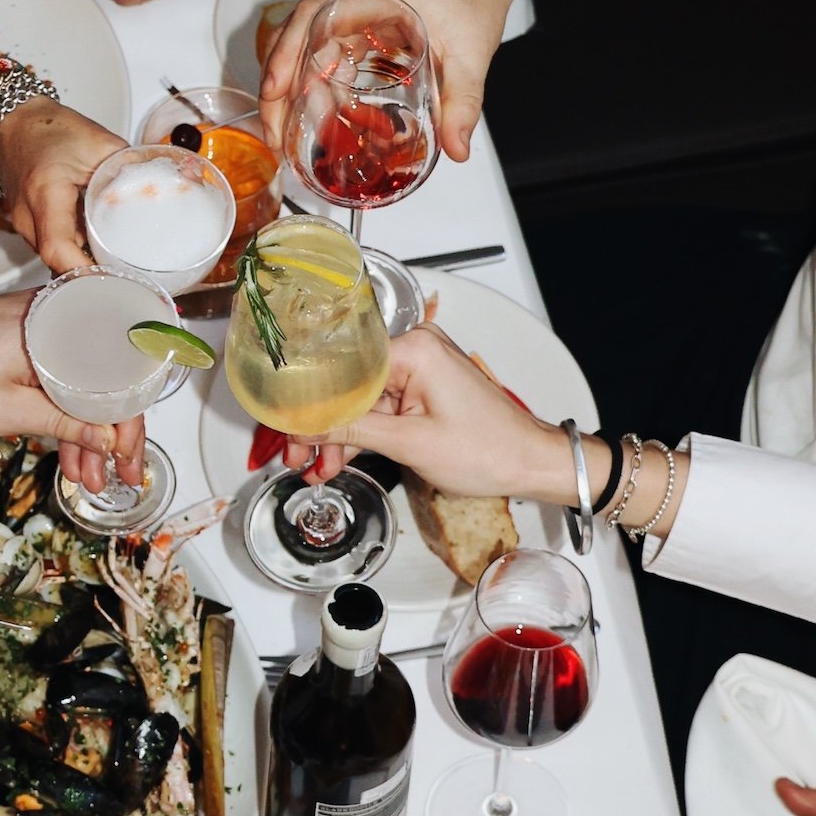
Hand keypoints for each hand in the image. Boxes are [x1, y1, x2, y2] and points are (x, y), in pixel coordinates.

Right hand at [0, 98, 126, 272]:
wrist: (15, 123)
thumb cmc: (49, 129)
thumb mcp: (98, 142)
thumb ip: (130, 167)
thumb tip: (163, 187)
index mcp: (45, 193)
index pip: (58, 249)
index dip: (84, 271)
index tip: (113, 278)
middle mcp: (28, 216)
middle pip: (58, 263)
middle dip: (91, 274)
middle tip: (126, 277)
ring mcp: (24, 226)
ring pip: (56, 260)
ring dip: (83, 262)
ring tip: (115, 262)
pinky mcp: (28, 228)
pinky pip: (53, 249)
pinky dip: (75, 251)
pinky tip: (96, 245)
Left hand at [0, 290, 144, 492]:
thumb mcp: (4, 411)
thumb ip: (64, 423)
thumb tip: (110, 440)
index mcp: (54, 329)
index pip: (118, 381)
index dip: (129, 430)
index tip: (131, 465)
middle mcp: (52, 317)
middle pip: (104, 379)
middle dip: (110, 434)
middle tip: (115, 476)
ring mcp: (35, 324)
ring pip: (80, 380)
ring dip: (84, 427)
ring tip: (84, 474)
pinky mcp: (18, 333)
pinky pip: (56, 371)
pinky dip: (61, 407)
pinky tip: (62, 444)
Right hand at [258, 0, 518, 164]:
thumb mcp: (471, 52)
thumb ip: (463, 103)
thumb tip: (457, 147)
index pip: (312, 17)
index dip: (288, 56)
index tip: (276, 93)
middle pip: (296, 35)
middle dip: (279, 87)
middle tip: (275, 134)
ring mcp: (348, 2)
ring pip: (304, 44)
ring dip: (294, 88)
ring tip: (290, 133)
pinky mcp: (353, 18)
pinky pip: (322, 48)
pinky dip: (317, 82)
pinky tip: (324, 113)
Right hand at [289, 325, 574, 497]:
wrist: (528, 462)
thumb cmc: (489, 449)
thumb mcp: (410, 444)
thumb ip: (351, 432)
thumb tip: (304, 429)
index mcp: (413, 349)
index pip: (341, 371)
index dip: (309, 406)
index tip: (286, 431)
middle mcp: (415, 349)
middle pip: (346, 385)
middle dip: (319, 426)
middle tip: (294, 456)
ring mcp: (418, 369)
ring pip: (359, 401)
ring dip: (337, 436)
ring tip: (314, 467)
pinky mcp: (422, 389)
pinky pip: (379, 408)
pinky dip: (361, 434)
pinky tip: (337, 458)